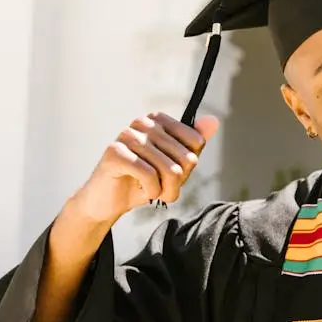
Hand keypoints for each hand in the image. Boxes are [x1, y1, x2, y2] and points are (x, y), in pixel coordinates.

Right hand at [67, 112, 219, 227]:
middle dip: (177, 183)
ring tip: (152, 192)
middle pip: (186, 158)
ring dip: (165, 191)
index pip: (196, 143)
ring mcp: (127, 135)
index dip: (187, 167)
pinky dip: (151, 191)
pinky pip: (150, 175)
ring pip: (170, 169)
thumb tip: (213, 120)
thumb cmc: (141, 181)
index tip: (171, 173)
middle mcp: (143, 122)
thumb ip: (193, 143)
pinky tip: (142, 192)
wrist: (108, 202)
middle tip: (161, 188)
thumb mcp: (173, 164)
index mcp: (158, 119)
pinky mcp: (115, 153)